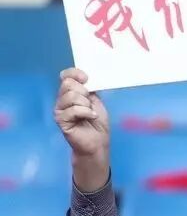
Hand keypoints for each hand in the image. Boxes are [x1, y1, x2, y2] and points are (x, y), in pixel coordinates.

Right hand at [54, 68, 110, 191]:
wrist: (97, 142)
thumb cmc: (97, 122)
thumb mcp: (96, 101)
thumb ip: (89, 89)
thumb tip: (85, 77)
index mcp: (70, 93)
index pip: (66, 76)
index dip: (75, 73)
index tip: (86, 79)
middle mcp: (62, 99)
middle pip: (68, 84)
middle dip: (84, 92)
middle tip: (90, 103)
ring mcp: (60, 110)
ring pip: (71, 96)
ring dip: (86, 104)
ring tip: (90, 112)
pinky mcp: (61, 120)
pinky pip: (73, 110)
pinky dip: (86, 112)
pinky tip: (91, 117)